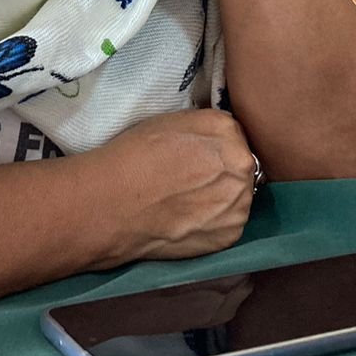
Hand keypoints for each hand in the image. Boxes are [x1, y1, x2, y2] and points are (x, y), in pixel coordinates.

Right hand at [94, 109, 256, 263]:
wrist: (113, 202)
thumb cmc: (133, 156)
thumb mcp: (172, 121)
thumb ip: (204, 128)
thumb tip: (215, 141)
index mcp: (226, 129)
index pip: (233, 136)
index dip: (212, 147)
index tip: (193, 157)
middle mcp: (242, 165)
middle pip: (240, 167)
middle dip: (222, 172)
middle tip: (190, 181)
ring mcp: (239, 202)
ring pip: (238, 197)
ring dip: (221, 199)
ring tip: (187, 202)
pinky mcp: (230, 234)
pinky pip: (230, 224)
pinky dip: (214, 224)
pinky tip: (188, 220)